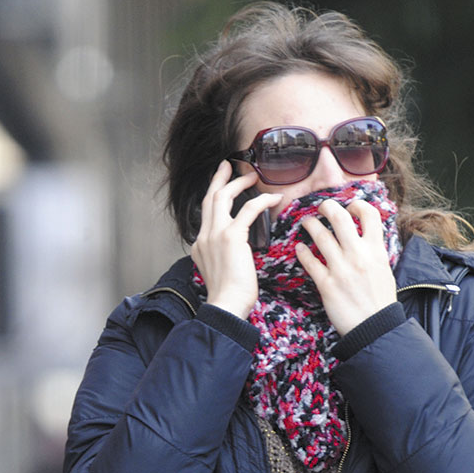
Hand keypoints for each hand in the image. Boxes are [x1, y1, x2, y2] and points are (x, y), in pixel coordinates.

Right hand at [191, 161, 281, 318]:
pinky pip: (247, 209)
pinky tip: (273, 198)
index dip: (215, 198)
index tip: (221, 187)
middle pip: (209, 198)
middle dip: (219, 179)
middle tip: (227, 166)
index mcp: (200, 246)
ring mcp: (215, 234)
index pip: (207, 215)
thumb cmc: (229, 297)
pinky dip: (261, 200)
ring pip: (223, 197)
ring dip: (238, 183)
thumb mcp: (220, 273)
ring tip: (252, 175)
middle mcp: (204, 236)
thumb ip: (223, 258)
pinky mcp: (231, 236)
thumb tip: (236, 254)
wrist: (225, 306)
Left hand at [295, 199, 396, 334]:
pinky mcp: (327, 284)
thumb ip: (374, 251)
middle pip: (339, 217)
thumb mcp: (384, 269)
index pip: (369, 214)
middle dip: (327, 206)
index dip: (357, 204)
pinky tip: (299, 248)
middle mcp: (358, 255)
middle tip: (321, 207)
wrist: (375, 327)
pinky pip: (310, 262)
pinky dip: (302, 252)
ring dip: (310, 224)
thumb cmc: (380, 300)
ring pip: (320, 236)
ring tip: (306, 222)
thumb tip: (366, 236)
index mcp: (376, 250)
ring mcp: (341, 269)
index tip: (349, 206)